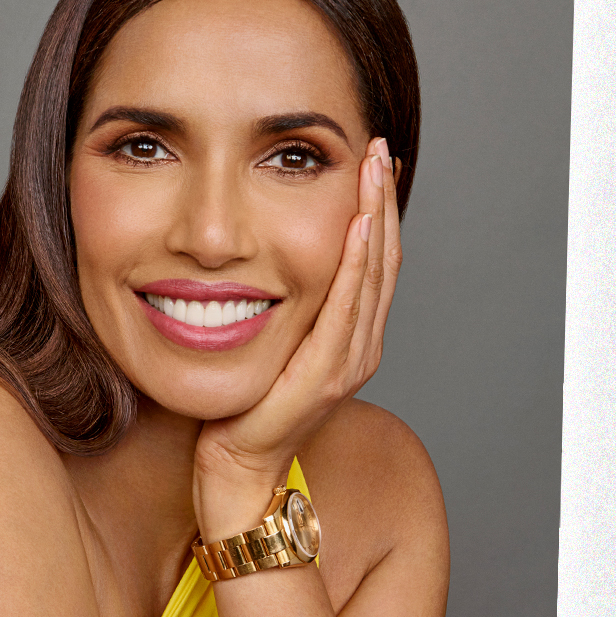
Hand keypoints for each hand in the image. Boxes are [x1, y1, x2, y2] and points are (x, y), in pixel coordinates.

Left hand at [194, 136, 400, 534]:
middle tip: (378, 146)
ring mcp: (348, 362)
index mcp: (347, 337)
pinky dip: (356, 264)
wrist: (233, 470)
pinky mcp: (326, 377)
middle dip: (382, 199)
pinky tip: (357, 226)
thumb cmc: (238, 410)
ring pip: (373, 276)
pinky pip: (347, 310)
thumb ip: (276, 308)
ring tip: (373, 169)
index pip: (371, 260)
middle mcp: (358, 347)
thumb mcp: (264, 343)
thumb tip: (257, 262)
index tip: (368, 160)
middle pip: (382, 258)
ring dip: (376, 217)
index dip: (375, 209)